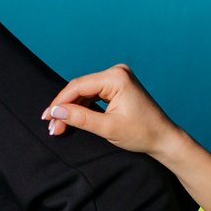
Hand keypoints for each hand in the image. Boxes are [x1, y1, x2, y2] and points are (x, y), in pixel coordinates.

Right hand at [42, 63, 184, 155]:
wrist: (164, 138)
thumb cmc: (142, 134)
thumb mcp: (108, 128)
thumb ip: (80, 118)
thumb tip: (55, 111)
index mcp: (116, 78)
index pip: (78, 86)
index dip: (59, 102)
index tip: (46, 118)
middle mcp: (116, 72)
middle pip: (80, 88)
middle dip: (64, 107)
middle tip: (51, 126)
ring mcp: (118, 78)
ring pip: (85, 92)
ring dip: (72, 108)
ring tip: (59, 127)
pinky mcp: (117, 86)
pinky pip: (93, 94)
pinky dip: (83, 107)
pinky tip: (72, 119)